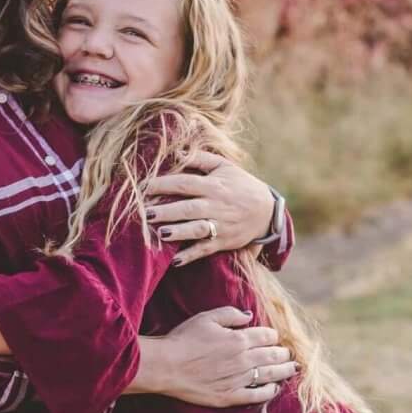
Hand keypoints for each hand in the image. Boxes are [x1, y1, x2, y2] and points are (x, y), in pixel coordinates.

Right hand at [141, 307, 296, 406]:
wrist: (166, 366)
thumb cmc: (183, 339)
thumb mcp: (206, 318)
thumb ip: (230, 314)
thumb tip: (249, 316)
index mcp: (240, 338)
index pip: (267, 336)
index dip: (273, 336)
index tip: (273, 338)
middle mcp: (244, 359)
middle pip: (273, 355)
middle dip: (284, 354)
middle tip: (288, 354)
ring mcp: (239, 379)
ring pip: (271, 375)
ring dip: (284, 371)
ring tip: (292, 369)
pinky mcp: (230, 396)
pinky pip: (257, 395)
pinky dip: (269, 392)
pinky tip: (274, 389)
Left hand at [147, 150, 275, 264]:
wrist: (267, 210)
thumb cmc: (240, 185)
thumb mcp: (224, 166)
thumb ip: (200, 159)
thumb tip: (176, 152)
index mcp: (213, 185)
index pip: (185, 183)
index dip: (164, 184)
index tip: (144, 187)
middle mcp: (216, 205)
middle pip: (188, 208)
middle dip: (167, 211)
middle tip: (147, 213)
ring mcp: (220, 225)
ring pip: (197, 229)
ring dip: (179, 232)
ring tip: (160, 234)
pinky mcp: (223, 241)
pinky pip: (205, 249)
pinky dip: (190, 256)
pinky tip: (175, 261)